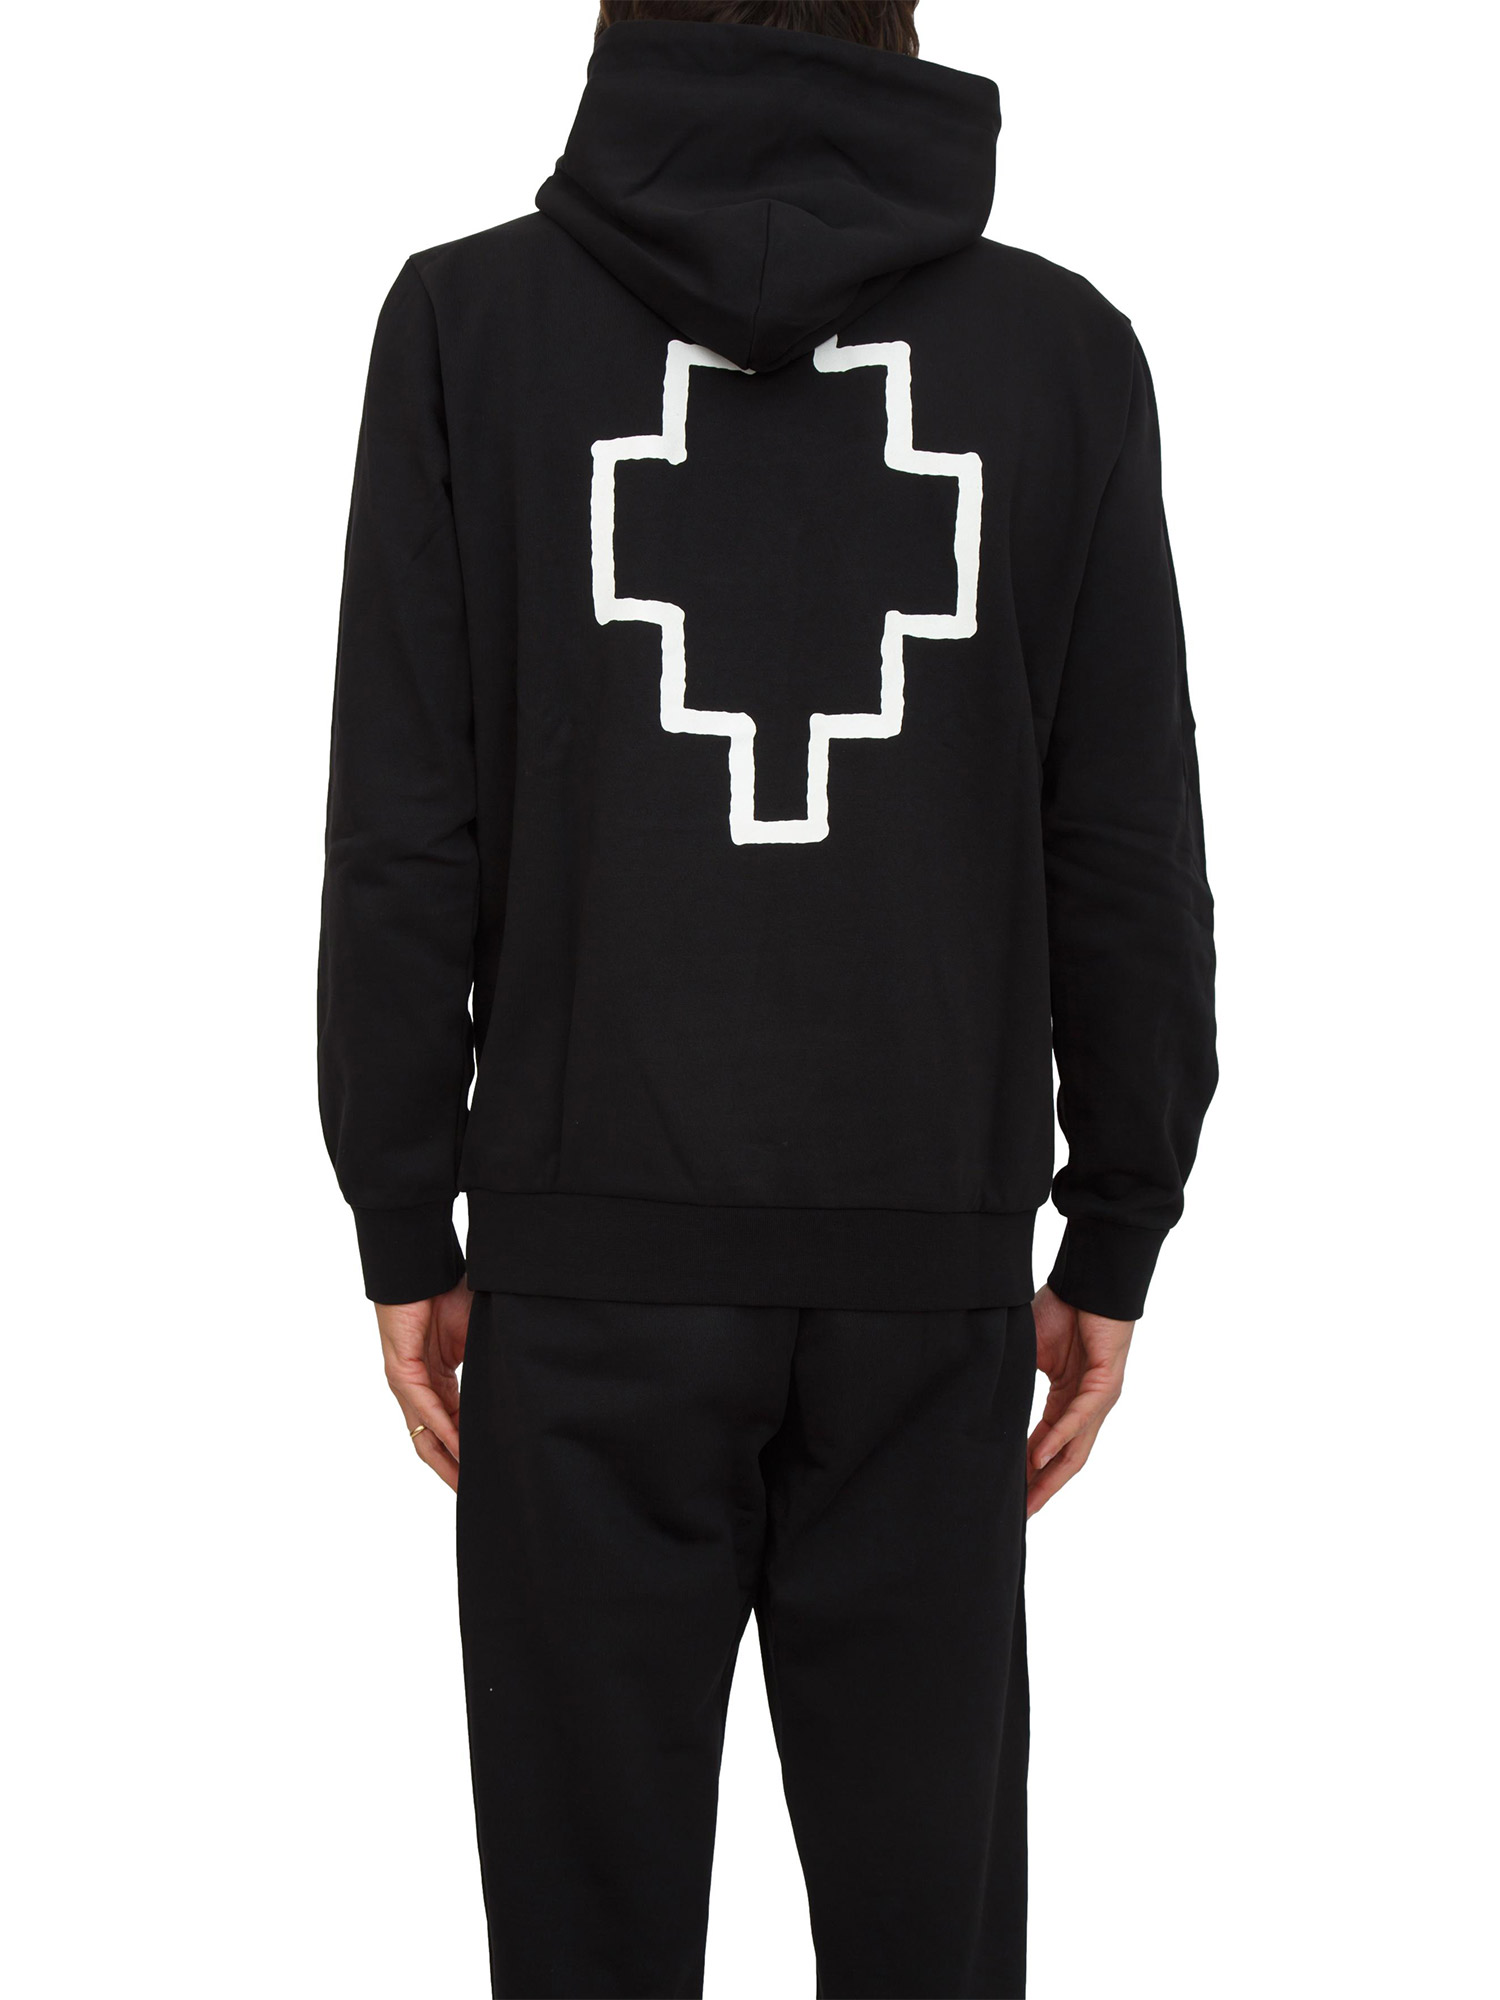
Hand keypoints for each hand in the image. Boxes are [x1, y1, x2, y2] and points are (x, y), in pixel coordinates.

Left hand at [375, 1279, 472, 1490]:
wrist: (423, 1269)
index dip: (468, 1452)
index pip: (453, 1428)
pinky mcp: (402, 1374)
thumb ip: (491, 1364)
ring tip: (468, 1487)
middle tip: (477, 1497)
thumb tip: (524, 1380)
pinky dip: (445, 1433)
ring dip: (447, 1463)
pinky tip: (461, 1450)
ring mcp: (408, 1385)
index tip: (489, 1474)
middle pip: (435, 1443)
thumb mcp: (478, 1336)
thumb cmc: (448, 1293)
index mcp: (438, 1381)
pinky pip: (427, 1411)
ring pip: (427, 1436)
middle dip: (455, 1471)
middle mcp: (420, 1390)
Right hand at [1027, 1284, 1133, 1517]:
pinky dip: (1058, 1439)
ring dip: (1051, 1476)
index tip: (1011, 1497)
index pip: (1046, 1445)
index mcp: (1066, 1399)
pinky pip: (1077, 1418)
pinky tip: (1039, 1457)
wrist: (1089, 1281)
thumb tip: (977, 1393)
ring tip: (1029, 1502)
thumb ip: (1011, 1377)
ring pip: (1075, 1448)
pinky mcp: (1106, 1385)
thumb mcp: (1028, 1350)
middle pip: (1064, 1459)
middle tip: (1020, 1518)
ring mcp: (1098, 1399)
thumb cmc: (1062, 1309)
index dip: (1029, 1472)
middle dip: (1042, 1489)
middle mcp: (1085, 1406)